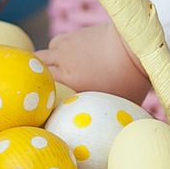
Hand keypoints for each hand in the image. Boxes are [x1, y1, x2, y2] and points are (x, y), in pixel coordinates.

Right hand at [36, 24, 150, 104]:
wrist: (136, 45)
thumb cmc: (132, 80)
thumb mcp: (116, 105)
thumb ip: (100, 114)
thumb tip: (97, 132)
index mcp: (70, 84)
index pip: (39, 92)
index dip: (35, 100)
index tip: (38, 108)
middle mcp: (62, 65)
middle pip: (33, 71)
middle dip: (33, 81)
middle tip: (39, 91)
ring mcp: (65, 48)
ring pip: (40, 57)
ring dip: (44, 66)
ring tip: (53, 75)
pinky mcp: (72, 35)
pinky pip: (54, 45)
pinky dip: (56, 52)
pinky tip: (67, 58)